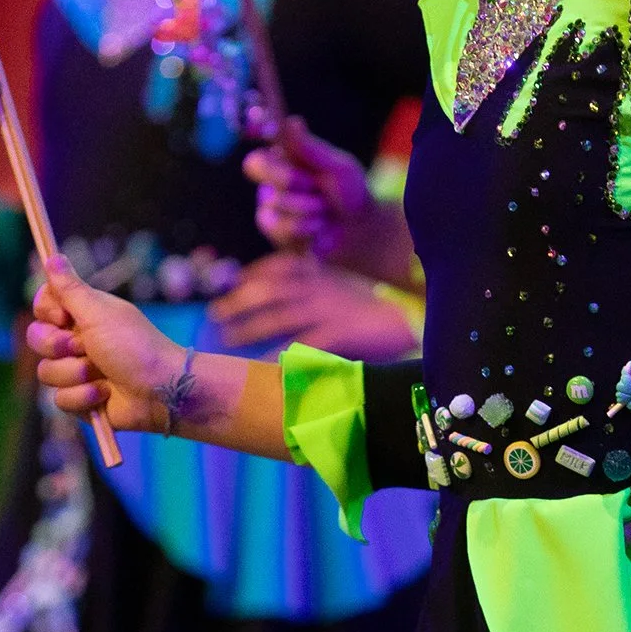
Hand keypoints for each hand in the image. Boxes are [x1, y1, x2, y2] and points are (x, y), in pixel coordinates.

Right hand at [27, 258, 185, 431]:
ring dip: (75, 374)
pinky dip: (83, 397)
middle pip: (36, 339)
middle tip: (85, 347)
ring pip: (46, 372)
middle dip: (58, 346)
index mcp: (82, 315)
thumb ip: (70, 288)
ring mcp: (77, 372)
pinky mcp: (81, 400)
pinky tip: (105, 394)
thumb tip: (52, 256)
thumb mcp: (99, 312)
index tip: (64, 316)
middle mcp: (77, 341)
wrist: (163, 391)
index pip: (42, 306)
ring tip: (102, 374)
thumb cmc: (136, 346)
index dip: (47, 312)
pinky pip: (60, 400)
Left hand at [210, 251, 420, 360]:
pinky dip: (279, 356)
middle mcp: (321, 286)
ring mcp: (329, 309)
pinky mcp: (339, 332)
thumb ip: (323, 288)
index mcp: (324, 271)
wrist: (415, 318)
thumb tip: (297, 301)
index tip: (233, 283)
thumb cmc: (384, 306)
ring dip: (248, 327)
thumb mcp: (349, 286)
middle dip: (238, 300)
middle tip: (215, 314)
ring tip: (227, 339)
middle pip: (270, 289)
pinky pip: (300, 344)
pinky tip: (262, 366)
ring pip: (278, 315)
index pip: (280, 265)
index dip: (252, 274)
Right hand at [244, 114, 375, 254]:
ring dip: (311, 208)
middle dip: (293, 180)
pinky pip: (285, 229)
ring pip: (278, 204)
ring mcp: (271, 210)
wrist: (358, 230)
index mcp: (282, 162)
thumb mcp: (337, 167)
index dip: (267, 160)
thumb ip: (312, 149)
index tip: (280, 154)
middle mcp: (270, 185)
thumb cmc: (348, 192)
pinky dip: (310, 228)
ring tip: (324, 211)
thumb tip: (293, 121)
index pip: (256, 159)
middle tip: (316, 187)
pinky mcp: (277, 234)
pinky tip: (320, 227)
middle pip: (263, 176)